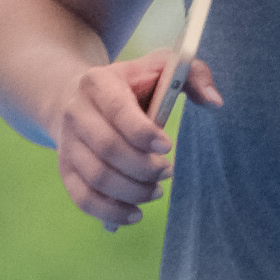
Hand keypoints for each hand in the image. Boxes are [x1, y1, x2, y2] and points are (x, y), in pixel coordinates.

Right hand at [56, 41, 221, 229]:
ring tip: (156, 191)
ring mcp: (67, 143)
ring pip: (97, 177)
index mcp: (98, 83)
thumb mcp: (161, 67)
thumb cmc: (131, 85)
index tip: (168, 147)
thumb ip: (193, 74)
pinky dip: (111, 212)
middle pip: (108, 149)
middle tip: (167, 172)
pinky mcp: (65, 169)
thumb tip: (215, 102)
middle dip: (144, 168)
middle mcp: (76, 112)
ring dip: (133, 191)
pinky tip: (135, 213)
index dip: (144, 134)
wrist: (78, 97)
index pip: (118, 111)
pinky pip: (83, 198)